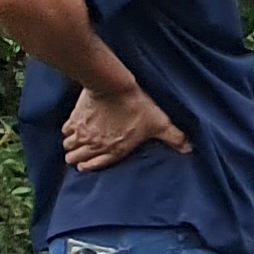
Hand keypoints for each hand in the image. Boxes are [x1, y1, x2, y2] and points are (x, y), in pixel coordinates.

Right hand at [61, 81, 187, 171]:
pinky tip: (72, 129)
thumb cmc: (137, 106)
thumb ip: (173, 137)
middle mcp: (94, 145)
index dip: (89, 167)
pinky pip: (65, 131)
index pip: (94, 166)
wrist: (113, 86)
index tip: (87, 165)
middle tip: (81, 154)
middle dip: (77, 158)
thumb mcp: (159, 123)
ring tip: (76, 143)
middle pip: (76, 158)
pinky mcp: (73, 118)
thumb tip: (189, 149)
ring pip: (69, 146)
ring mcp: (81, 132)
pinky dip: (67, 132)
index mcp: (113, 150)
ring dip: (72, 146)